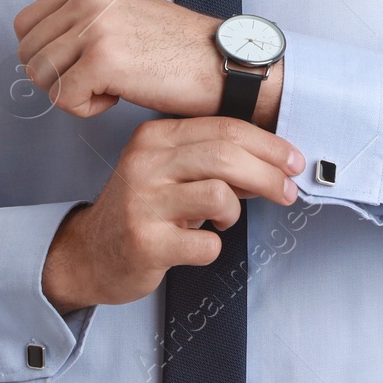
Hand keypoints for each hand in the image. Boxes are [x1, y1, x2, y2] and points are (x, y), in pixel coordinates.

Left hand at [14, 0, 279, 124]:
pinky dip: (87, 109)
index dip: (47, 55)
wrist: (221, 63)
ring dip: (73, 93)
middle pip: (28, 53)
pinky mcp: (102, 59)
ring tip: (111, 86)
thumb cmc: (177, 48)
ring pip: (41, 77)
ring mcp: (94, 27)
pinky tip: (118, 97)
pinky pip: (63, 98)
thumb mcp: (122, 12)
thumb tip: (39, 48)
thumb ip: (81, 20)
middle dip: (58, 77)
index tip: (81, 65)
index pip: (26, 25)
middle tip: (99, 80)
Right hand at [40, 115, 306, 311]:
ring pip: (219, 194)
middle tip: (287, 192)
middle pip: (225, 156)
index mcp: (154, 138)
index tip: (292, 161)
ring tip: (222, 220)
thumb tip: (272, 161)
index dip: (267, 145)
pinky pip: (206, 243)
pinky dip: (214, 246)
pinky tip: (199, 243)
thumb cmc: (142, 210)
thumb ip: (212, 160)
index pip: (224, 128)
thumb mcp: (169, 171)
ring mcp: (143, 203)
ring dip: (235, 212)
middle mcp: (146, 164)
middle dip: (268, 174)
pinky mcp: (146, 243)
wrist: (91, 253)